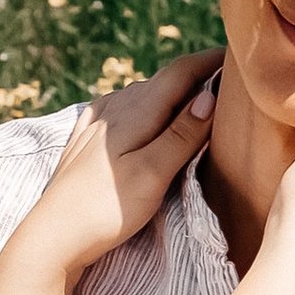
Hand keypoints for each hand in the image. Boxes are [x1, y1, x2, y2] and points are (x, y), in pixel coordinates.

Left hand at [18, 51, 222, 279]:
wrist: (53, 237)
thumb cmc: (106, 210)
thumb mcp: (152, 173)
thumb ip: (182, 134)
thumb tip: (210, 95)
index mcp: (135, 111)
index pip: (181, 71)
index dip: (212, 60)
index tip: (241, 57)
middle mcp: (115, 107)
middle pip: (164, 80)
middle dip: (197, 76)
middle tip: (229, 80)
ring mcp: (97, 123)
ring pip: (143, 94)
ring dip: (172, 92)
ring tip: (198, 99)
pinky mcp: (86, 140)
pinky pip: (123, 110)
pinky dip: (145, 106)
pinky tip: (147, 114)